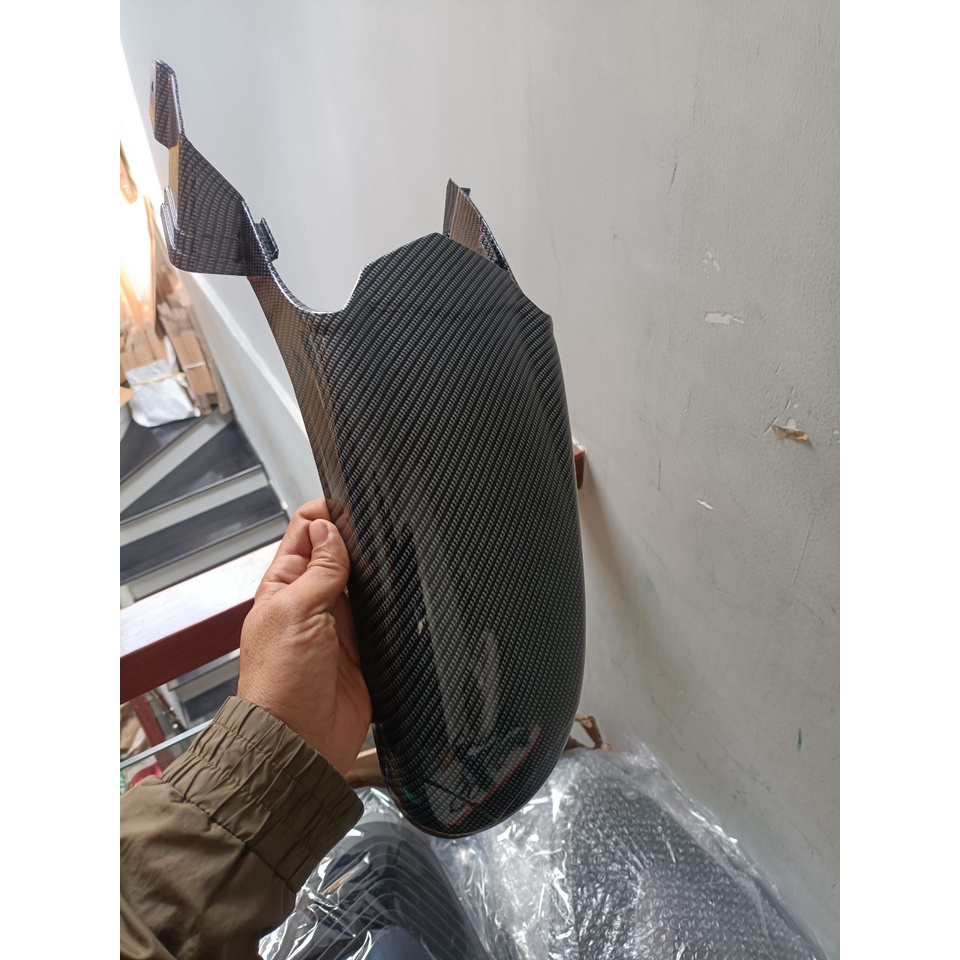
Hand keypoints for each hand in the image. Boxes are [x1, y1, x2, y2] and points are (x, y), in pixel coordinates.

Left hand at [237, 499, 371, 776]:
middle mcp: (311, 600)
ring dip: (375, 573)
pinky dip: (391, 606)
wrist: (300, 741)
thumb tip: (329, 527)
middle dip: (358, 540)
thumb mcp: (296, 612)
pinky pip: (381, 615)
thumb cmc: (279, 685)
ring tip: (390, 564)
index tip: (352, 506)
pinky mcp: (363, 646)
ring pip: (364, 581)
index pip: (305, 531)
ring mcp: (338, 623)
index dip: (327, 513)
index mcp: (284, 584)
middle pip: (339, 552)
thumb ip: (319, 569)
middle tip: (379, 534)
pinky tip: (399, 598)